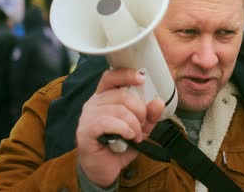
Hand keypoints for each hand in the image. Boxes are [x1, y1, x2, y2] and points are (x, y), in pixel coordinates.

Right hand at [76, 68, 164, 187]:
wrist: (103, 170)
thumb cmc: (118, 146)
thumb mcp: (139, 129)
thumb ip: (149, 116)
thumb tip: (157, 102)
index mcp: (104, 97)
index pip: (111, 77)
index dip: (126, 74)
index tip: (142, 78)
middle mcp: (93, 103)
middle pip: (122, 95)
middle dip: (139, 110)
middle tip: (143, 125)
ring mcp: (87, 116)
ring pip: (119, 110)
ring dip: (134, 124)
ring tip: (136, 136)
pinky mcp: (86, 130)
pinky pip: (109, 122)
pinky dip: (124, 129)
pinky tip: (129, 137)